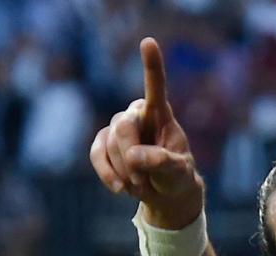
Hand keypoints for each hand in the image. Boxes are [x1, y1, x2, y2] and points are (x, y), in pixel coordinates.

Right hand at [89, 37, 202, 228]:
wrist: (165, 193)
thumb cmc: (177, 177)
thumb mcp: (178, 173)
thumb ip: (162, 163)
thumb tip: (135, 156)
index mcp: (161, 115)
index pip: (155, 87)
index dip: (151, 66)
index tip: (149, 42)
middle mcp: (137, 114)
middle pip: (123, 127)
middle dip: (131, 157)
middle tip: (145, 179)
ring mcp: (118, 127)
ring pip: (109, 143)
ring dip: (123, 170)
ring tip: (141, 184)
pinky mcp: (104, 143)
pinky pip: (96, 154)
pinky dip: (107, 174)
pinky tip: (120, 189)